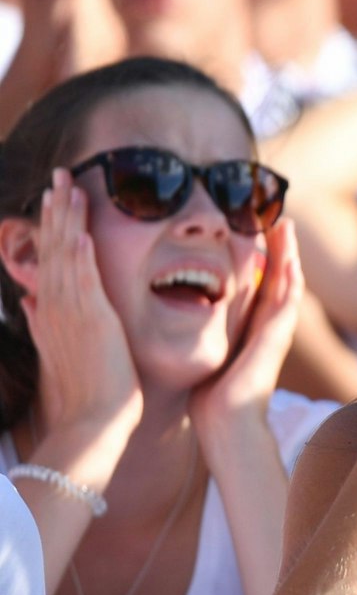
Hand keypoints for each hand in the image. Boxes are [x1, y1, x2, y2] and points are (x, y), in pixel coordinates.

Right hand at [18, 169, 142, 442]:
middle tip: (60, 174)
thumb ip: (41, 321)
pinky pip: (84, 281)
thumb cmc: (83, 388)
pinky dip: (81, 255)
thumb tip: (26, 300)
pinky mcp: (92, 321)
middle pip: (51, 247)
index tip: (54, 195)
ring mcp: (71, 312)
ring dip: (67, 220)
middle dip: (56, 209)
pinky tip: (81, 232)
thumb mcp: (57, 348)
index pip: (48, 256)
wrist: (92, 419)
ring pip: (65, 256)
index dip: (50, 224)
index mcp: (49, 308)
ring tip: (69, 187)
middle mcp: (54, 305)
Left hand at [190, 217, 300, 439]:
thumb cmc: (212, 399)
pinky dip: (290, 280)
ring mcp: (276, 333)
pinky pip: (287, 302)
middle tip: (280, 219)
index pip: (263, 285)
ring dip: (290, 254)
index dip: (265, 259)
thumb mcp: (210, 357)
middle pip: (280, 278)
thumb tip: (187, 325)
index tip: (259, 234)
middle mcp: (270, 328)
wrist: (226, 423)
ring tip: (285, 227)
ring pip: (288, 283)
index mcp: (254, 329)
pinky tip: (290, 259)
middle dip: (281, 248)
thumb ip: (208, 338)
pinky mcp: (275, 339)